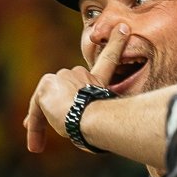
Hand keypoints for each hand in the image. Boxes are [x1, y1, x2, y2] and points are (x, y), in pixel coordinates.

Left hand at [24, 28, 126, 154]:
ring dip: (42, 122)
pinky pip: (35, 108)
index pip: (111, 57)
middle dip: (61, 106)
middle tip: (55, 127)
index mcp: (98, 80)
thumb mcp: (114, 116)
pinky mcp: (46, 86)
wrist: (93, 117)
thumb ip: (114, 113)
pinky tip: (34, 145)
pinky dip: (33, 127)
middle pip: (66, 90)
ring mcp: (62, 78)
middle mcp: (79, 74)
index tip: (123, 30)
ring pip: (49, 101)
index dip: (117, 44)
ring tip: (38, 146)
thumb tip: (143, 135)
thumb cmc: (107, 123)